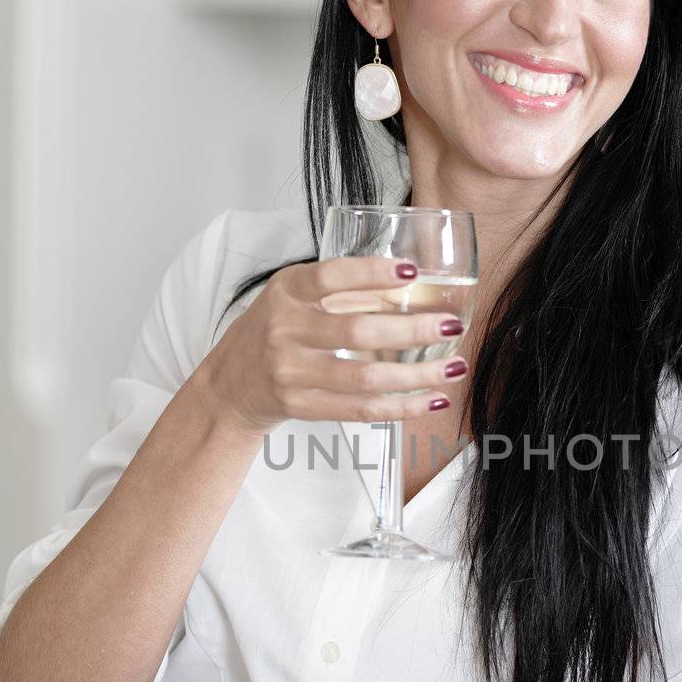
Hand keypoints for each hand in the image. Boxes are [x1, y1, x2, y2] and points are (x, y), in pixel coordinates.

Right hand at [199, 254, 467, 435]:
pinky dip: (400, 407)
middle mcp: (285, 329)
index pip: (331, 276)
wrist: (228, 384)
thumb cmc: (273, 331)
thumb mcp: (294, 298)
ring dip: (416, 375)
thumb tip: (413, 283)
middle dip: (412, 330)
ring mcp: (290, 371)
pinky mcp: (299, 405)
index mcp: (287, 291)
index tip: (412, 272)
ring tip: (453, 368)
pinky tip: (430, 400)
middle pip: (357, 331)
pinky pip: (358, 410)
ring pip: (364, 377)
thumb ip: (343, 291)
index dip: (372, 273)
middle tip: (452, 326)